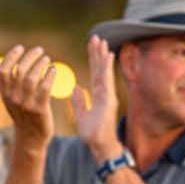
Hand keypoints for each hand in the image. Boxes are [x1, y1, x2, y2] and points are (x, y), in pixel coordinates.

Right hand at [0, 44, 57, 152]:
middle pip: (19, 72)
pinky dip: (49, 76)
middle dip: (30, 57)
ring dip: (40, 65)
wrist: (30, 139)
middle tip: (39, 50)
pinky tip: (53, 69)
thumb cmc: (20, 115)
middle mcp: (13, 99)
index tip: (20, 48)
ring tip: (47, 58)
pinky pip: (44, 89)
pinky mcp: (39, 110)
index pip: (3, 71)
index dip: (11, 57)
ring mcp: (26, 105)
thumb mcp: (8, 98)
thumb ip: (0, 81)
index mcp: (5, 94)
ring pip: (31, 78)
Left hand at [75, 36, 121, 159]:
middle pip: (100, 69)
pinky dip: (107, 67)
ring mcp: (108, 95)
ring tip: (101, 41)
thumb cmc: (93, 135)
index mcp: (98, 95)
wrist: (100, 146)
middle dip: (97, 53)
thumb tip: (75, 88)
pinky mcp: (109, 100)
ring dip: (102, 56)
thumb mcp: (81, 115)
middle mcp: (104, 93)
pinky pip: (107, 80)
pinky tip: (107, 55)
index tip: (91, 46)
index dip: (93, 59)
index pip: (95, 73)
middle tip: (95, 36)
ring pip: (104, 72)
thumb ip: (79, 101)